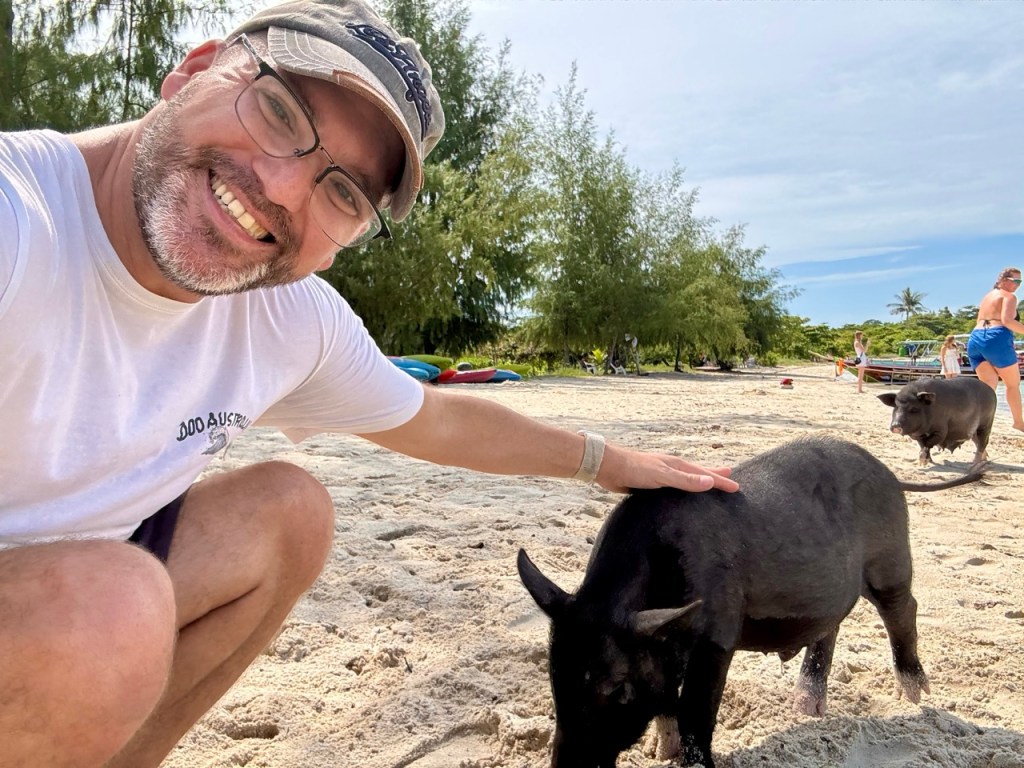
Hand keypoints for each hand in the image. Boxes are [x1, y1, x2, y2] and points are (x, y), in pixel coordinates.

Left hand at [597, 444, 738, 493]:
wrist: (608, 467)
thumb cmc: (634, 469)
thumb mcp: (662, 475)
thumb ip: (684, 480)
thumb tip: (709, 482)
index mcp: (677, 465)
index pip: (705, 475)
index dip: (721, 481)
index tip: (737, 486)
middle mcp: (672, 468)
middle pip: (698, 473)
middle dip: (714, 476)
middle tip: (730, 479)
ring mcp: (662, 475)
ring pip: (686, 480)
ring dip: (699, 483)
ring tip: (710, 486)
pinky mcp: (651, 484)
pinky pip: (674, 488)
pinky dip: (683, 491)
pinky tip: (681, 497)